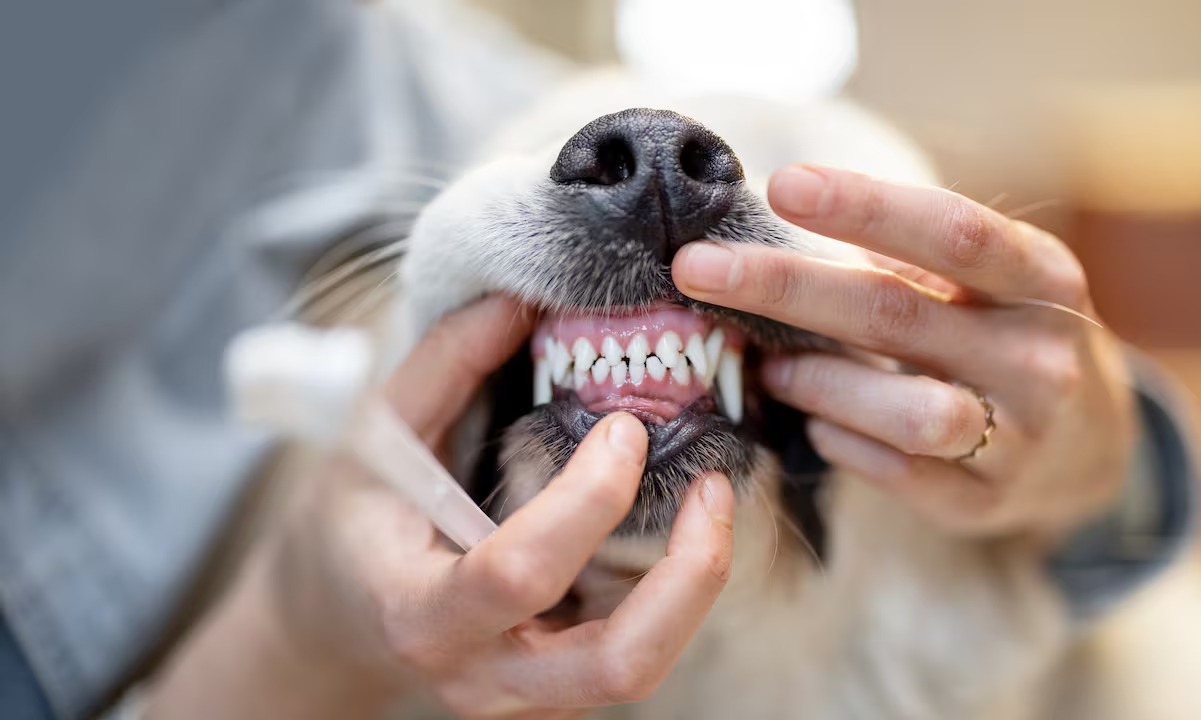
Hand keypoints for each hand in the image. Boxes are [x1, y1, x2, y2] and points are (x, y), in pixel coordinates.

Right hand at [149, 296, 734, 718]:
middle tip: (713, 486)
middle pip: (617, 665)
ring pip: (641, 670)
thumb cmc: (355, 521)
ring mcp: (527, 699)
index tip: (625, 428)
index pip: (517, 575)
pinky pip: (637, 654)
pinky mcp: (559, 692)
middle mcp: (482, 676)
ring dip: (696, 586)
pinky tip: (680, 527)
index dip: (586, 501)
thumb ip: (445, 365)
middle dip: (688, 575)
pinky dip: (675, 593)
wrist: (338, 618)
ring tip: (712, 499)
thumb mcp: (376, 436)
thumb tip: (519, 300)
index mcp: (420, 612)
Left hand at [673, 165, 1134, 539]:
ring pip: (904, 411)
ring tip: (769, 367)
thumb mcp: (991, 283)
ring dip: (817, 383)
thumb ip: (911, 254)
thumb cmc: (1009, 336)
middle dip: (785, 288)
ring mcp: (1020, 438)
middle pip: (897, 315)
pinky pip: (896, 473)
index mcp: (1044, 280)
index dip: (867, 206)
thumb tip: (788, 211)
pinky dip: (840, 442)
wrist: (1093, 446)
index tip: (782, 184)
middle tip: (696, 269)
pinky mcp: (985, 502)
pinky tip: (817, 422)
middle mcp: (1041, 357)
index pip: (953, 232)